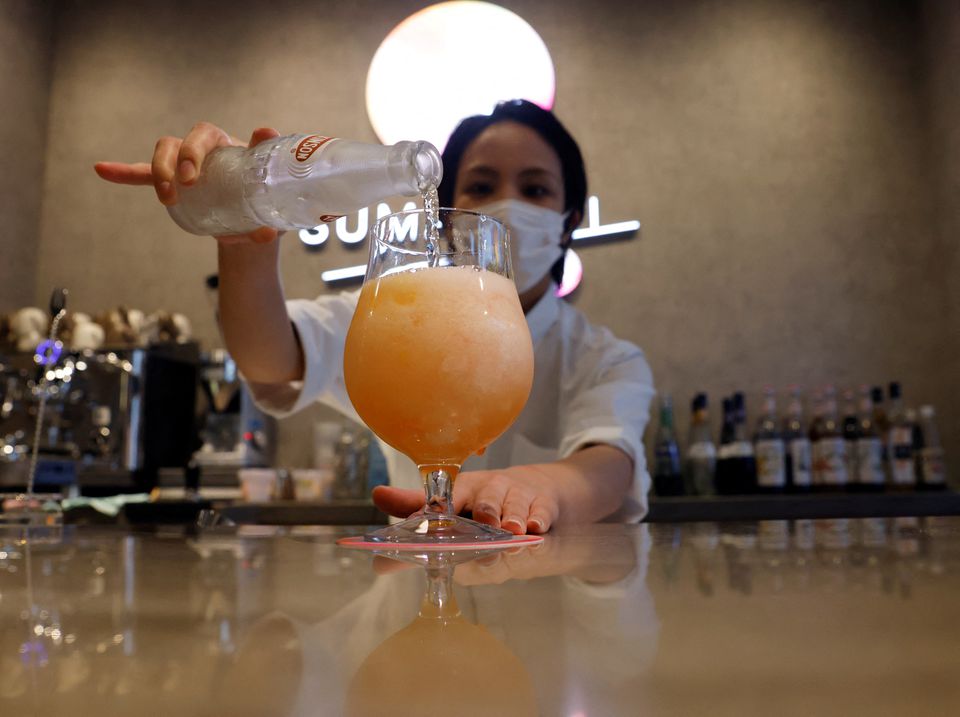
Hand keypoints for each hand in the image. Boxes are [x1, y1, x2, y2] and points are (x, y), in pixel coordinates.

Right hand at [93, 122, 280, 243]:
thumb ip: (274, 174)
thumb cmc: (269, 202)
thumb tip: (270, 141)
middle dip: (173, 162)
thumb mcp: (274, 195)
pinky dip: (124, 173)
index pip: (205, 134)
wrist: (260, 225)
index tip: (193, 177)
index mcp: (226, 147)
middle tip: (184, 187)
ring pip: (161, 155)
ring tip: (166, 198)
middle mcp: (203, 152)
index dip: (194, 149)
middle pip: (176, 143)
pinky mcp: (176, 186)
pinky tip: (101, 169)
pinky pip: (145, 176)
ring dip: (157, 172)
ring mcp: (185, 167)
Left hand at [371, 464, 561, 534]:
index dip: (418, 503)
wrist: (541, 511)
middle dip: (482, 510)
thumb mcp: (461, 538)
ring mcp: (516, 495)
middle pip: (481, 497)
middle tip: (483, 523)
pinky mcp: (543, 503)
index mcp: (459, 495)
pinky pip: (541, 510)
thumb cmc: (492, 522)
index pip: (437, 498)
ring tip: (512, 531)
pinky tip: (535, 528)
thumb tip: (379, 565)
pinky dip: (538, 519)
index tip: (391, 499)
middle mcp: (486, 490)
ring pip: (511, 504)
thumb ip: (423, 551)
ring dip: (511, 517)